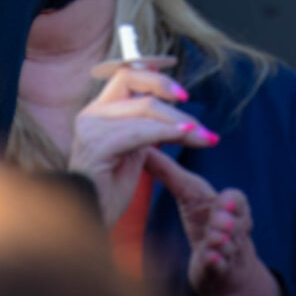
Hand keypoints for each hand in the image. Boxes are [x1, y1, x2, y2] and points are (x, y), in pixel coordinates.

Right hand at [66, 60, 215, 227]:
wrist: (90, 219)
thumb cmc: (110, 191)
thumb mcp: (132, 151)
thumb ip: (144, 127)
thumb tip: (171, 110)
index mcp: (98, 111)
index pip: (126, 75)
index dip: (155, 77)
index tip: (182, 92)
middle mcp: (91, 113)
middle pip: (134, 83)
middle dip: (168, 90)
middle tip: (196, 115)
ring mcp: (91, 128)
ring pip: (143, 108)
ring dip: (178, 121)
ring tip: (204, 136)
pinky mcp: (97, 146)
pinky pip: (140, 132)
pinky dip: (167, 132)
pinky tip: (186, 134)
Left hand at [149, 149, 283, 295]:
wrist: (221, 265)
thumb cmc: (204, 221)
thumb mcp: (188, 194)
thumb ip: (168, 172)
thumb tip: (143, 146)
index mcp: (229, 207)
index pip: (238, 199)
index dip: (232, 201)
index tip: (225, 200)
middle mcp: (233, 228)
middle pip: (238, 222)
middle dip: (227, 221)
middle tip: (220, 222)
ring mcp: (228, 250)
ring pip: (229, 245)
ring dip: (221, 242)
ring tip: (213, 239)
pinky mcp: (218, 272)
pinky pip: (220, 267)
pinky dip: (215, 263)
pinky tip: (207, 258)